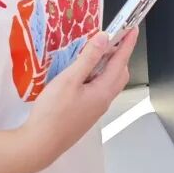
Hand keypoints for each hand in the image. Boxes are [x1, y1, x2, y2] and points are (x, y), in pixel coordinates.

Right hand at [23, 28, 138, 169]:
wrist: (40, 144)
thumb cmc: (53, 112)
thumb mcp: (69, 80)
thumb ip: (88, 58)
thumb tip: (103, 38)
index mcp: (103, 91)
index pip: (120, 62)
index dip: (127, 44)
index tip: (133, 28)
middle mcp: (103, 100)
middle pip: (119, 73)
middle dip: (119, 55)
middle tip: (111, 39)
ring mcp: (95, 109)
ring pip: (109, 83)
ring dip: (108, 66)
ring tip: (95, 53)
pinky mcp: (85, 114)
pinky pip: (99, 90)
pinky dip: (97, 77)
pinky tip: (82, 74)